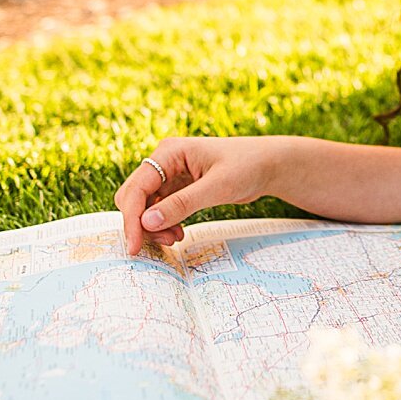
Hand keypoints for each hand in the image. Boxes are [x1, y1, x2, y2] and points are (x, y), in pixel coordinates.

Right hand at [113, 136, 275, 253]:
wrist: (269, 164)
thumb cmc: (247, 167)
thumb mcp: (218, 187)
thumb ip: (182, 204)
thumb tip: (147, 223)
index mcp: (169, 152)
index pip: (137, 188)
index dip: (131, 219)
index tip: (135, 246)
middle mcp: (164, 161)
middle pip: (134, 197)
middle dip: (141, 223)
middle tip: (164, 243)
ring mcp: (170, 174)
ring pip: (145, 206)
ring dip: (153, 226)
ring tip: (175, 239)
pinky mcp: (178, 187)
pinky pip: (159, 209)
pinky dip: (164, 224)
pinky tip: (179, 233)